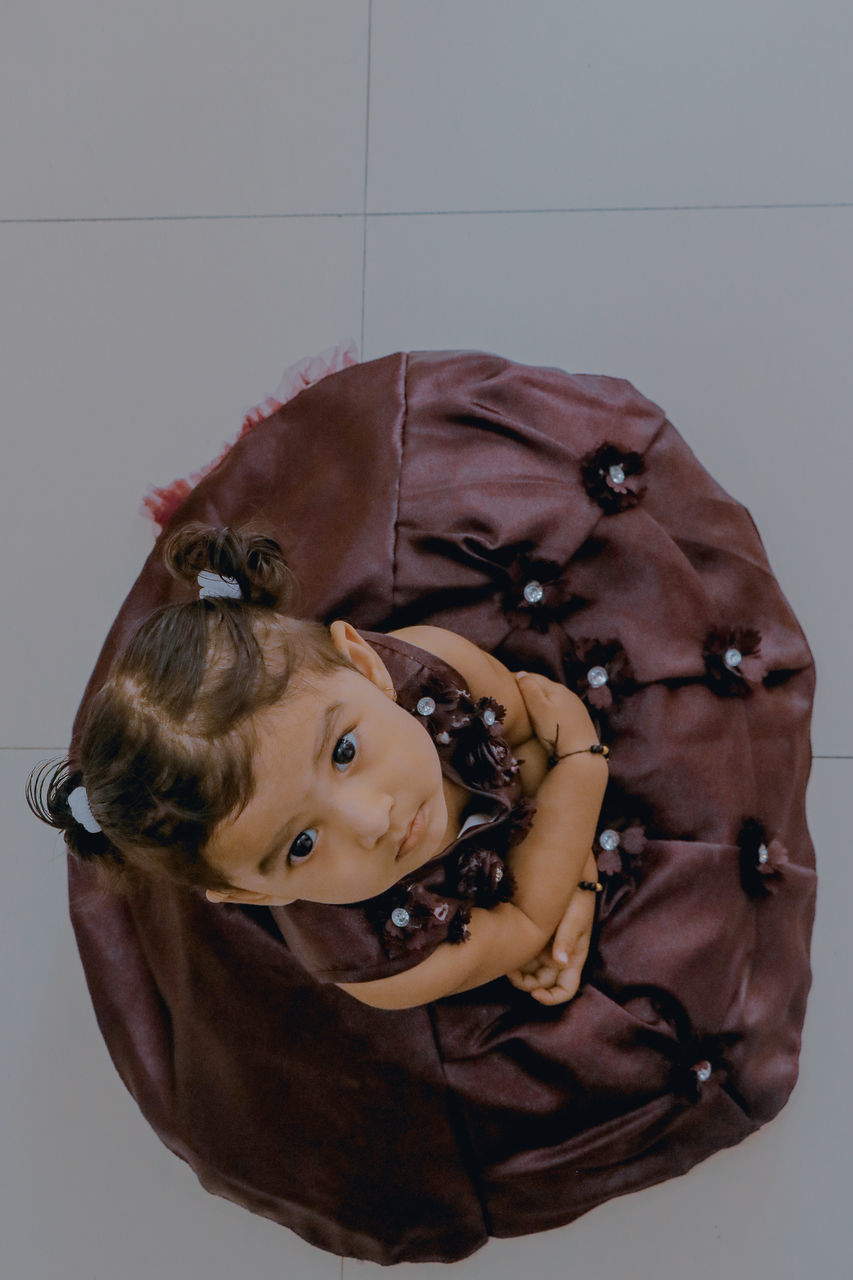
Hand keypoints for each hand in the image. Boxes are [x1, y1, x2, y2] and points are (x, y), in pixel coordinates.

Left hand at [506, 850, 598, 1004]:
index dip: (552, 998)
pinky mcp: (532, 934)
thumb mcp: (576, 914)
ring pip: (530, 972)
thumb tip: (561, 961)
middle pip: (543, 983)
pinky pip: (522, 954)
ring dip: (518, 974)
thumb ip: (568, 936)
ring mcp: (544, 946)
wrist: (566, 871)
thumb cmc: (577, 893)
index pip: (566, 989)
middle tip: (512, 974)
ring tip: (506, 963)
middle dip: (528, 985)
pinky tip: (505, 948)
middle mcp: (558, 955)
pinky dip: (514, 958)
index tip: (535, 994)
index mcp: (574, 955)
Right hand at [514, 671, 598, 759]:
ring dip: (540, 697)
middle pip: (543, 686)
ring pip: (553, 696)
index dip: (517, 678)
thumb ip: (529, 689)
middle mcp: (567, 693)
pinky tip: (546, 715)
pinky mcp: (579, 718)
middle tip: (513, 691)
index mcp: (555, 688)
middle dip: (529, 686)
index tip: (504, 681)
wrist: (580, 752)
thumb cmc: (555, 730)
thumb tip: (521, 673)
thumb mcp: (538, 708)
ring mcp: (575, 706)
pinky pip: (560, 707)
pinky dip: (550, 707)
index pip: (532, 677)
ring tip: (527, 703)